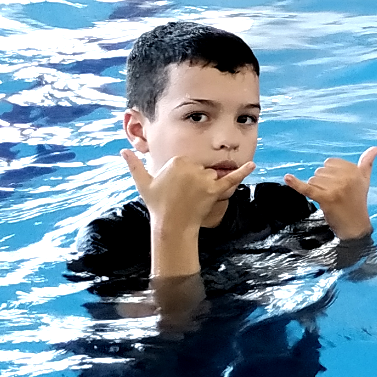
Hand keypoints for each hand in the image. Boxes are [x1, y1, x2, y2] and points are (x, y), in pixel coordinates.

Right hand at [122, 148, 252, 233]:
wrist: (171, 225)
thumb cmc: (158, 204)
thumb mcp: (144, 183)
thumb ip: (134, 165)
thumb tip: (123, 151)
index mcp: (177, 161)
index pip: (188, 163)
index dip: (184, 177)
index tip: (176, 189)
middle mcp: (191, 167)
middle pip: (201, 169)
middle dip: (195, 182)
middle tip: (184, 197)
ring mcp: (204, 178)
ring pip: (212, 176)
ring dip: (207, 187)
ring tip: (194, 200)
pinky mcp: (215, 190)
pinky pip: (231, 179)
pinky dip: (243, 172)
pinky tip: (253, 164)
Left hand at [285, 146, 376, 239]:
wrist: (355, 227)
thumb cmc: (358, 202)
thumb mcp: (364, 181)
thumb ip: (367, 163)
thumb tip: (375, 148)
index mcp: (354, 171)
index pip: (329, 163)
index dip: (330, 174)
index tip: (339, 186)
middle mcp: (346, 178)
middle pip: (320, 171)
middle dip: (323, 183)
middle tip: (335, 195)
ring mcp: (336, 188)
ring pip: (313, 180)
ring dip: (317, 190)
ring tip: (330, 200)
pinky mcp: (325, 199)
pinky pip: (307, 188)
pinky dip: (296, 184)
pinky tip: (287, 177)